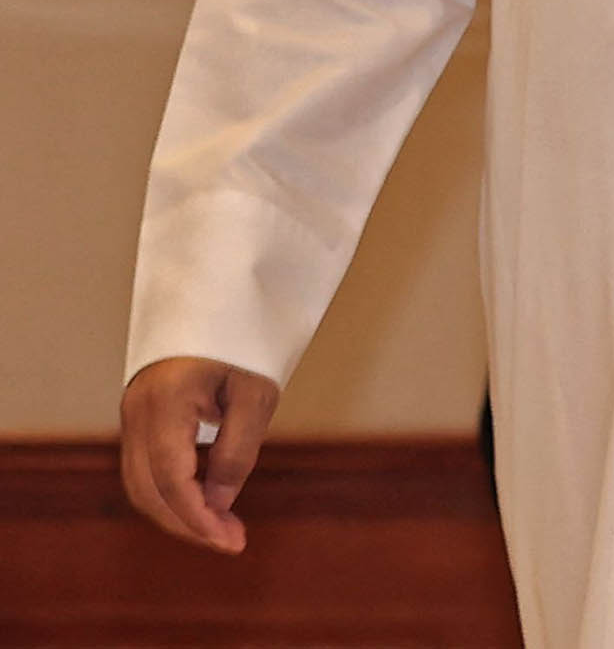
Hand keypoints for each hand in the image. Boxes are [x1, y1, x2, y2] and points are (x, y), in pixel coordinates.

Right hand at [120, 357, 280, 552]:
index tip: (231, 541)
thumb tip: (218, 503)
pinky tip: (207, 498)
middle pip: (147, 490)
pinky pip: (145, 466)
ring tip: (222, 526)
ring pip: (140, 483)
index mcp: (164, 403)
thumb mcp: (256, 393)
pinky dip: (171, 490)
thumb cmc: (244, 340)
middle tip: (232, 540)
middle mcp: (137, 412)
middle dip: (187, 523)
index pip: (170, 480)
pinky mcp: (139, 415)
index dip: (198, 518)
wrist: (221, 296)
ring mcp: (132, 413)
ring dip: (177, 511)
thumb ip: (236, 451)